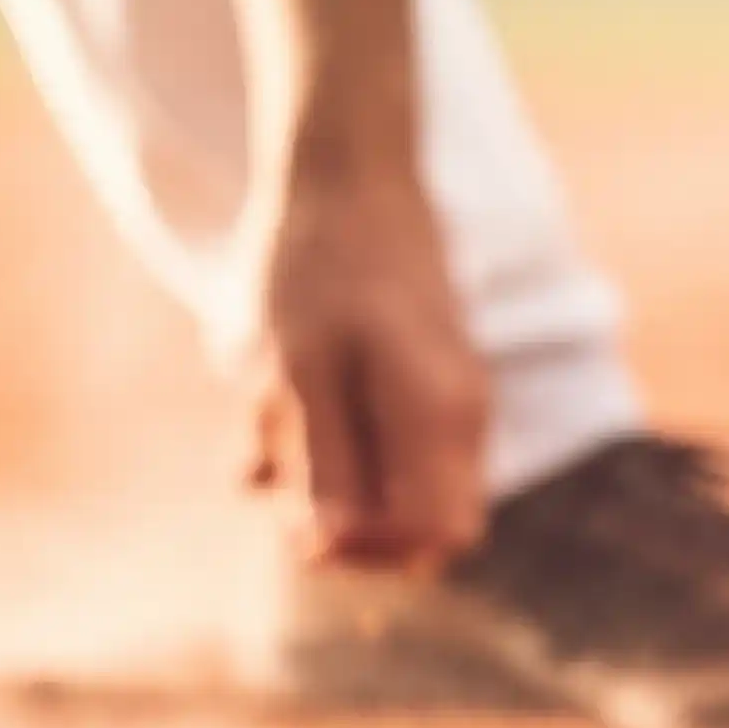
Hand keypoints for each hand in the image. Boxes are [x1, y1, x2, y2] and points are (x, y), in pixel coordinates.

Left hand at [240, 160, 492, 571]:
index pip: (434, 537)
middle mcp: (459, 416)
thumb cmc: (318, 269)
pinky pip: (379, 445)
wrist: (348, 176)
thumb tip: (333, 552)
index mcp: (441, 418)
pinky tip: (279, 402)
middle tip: (276, 464)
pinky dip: (326, 439)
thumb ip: (326, 464)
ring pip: (390, 485)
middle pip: (417, 523)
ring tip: (269, 416)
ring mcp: (445, 398)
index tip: (297, 515)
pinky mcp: (421, 381)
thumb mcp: (302, 371)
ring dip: (321, 474)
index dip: (367, 549)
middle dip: (338, 516)